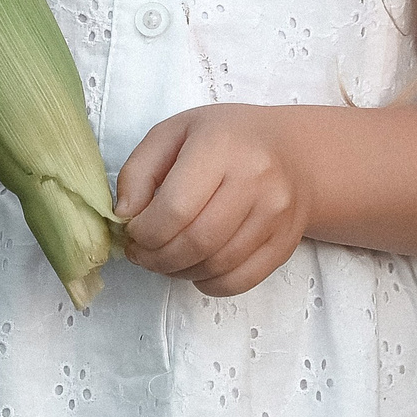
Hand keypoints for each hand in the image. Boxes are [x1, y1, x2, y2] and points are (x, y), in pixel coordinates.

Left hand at [113, 105, 312, 296]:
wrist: (293, 152)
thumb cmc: (226, 139)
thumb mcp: (173, 134)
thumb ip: (138, 170)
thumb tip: (124, 214)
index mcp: (221, 146)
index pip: (175, 208)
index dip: (144, 231)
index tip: (133, 231)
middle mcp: (255, 180)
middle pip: (195, 242)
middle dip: (156, 258)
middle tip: (142, 254)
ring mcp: (275, 215)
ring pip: (215, 266)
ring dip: (178, 272)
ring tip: (166, 258)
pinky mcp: (284, 243)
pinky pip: (239, 281)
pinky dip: (208, 283)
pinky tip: (196, 266)